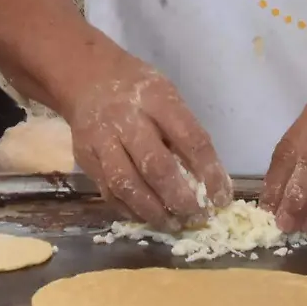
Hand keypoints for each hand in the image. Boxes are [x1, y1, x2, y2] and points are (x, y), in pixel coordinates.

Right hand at [58, 58, 231, 230]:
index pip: (190, 139)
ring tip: (173, 225)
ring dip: (153, 211)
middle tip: (197, 217)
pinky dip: (131, 210)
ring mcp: (101, 140)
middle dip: (179, 198)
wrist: (88, 80)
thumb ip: (185, 134)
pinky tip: (149, 218)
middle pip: (155, 166)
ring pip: (126, 184)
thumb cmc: (140, 91)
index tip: (221, 198)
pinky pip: (108, 192)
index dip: (209, 172)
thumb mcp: (168, 97)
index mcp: (157, 99)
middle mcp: (126, 119)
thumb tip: (209, 182)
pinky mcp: (85, 159)